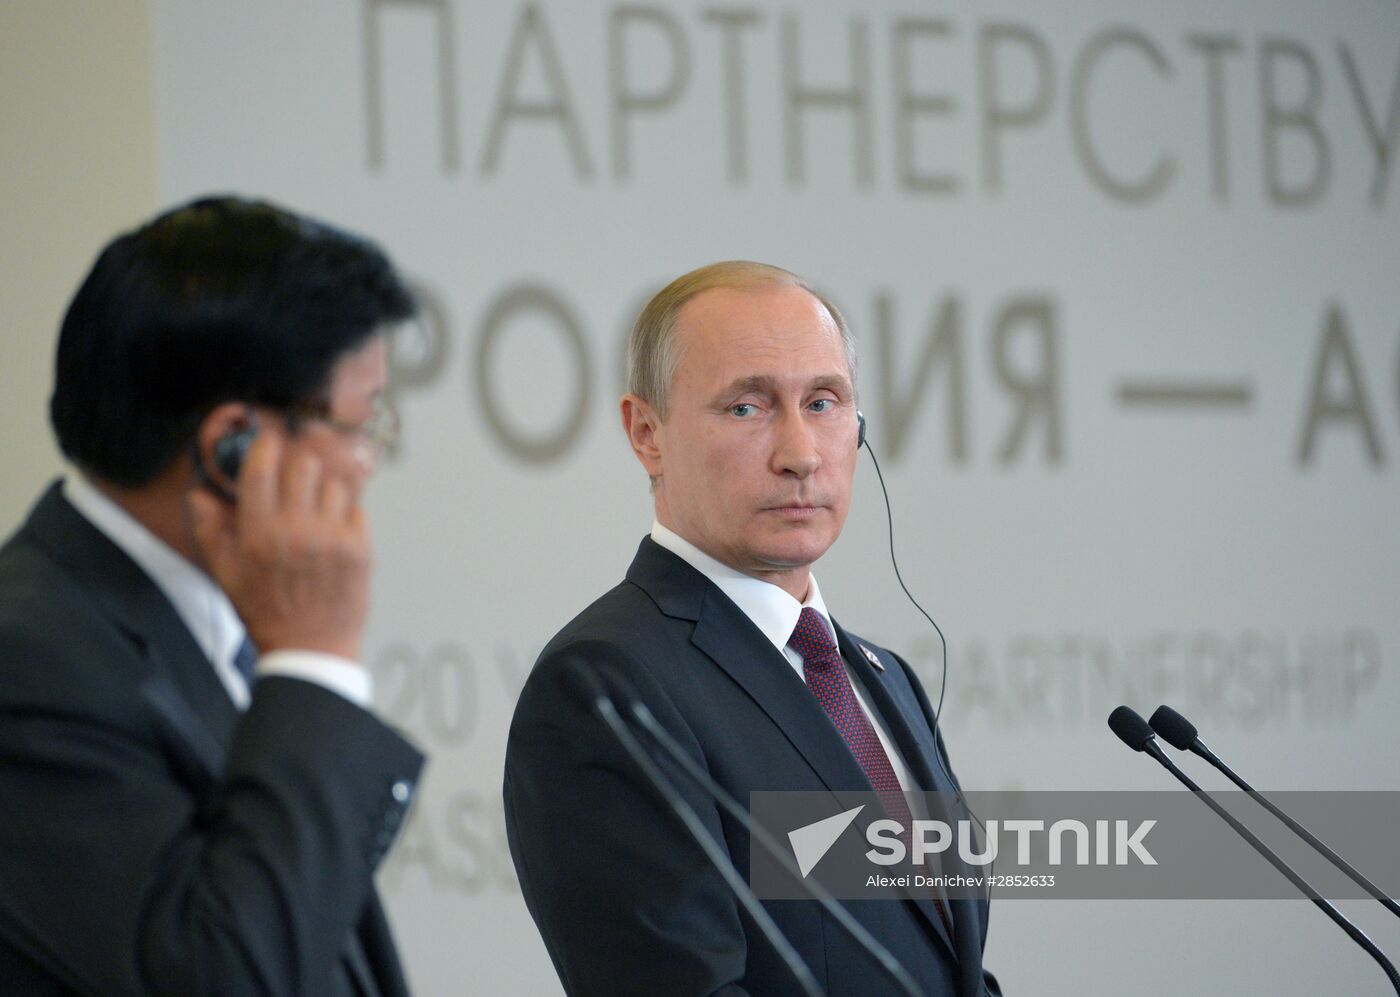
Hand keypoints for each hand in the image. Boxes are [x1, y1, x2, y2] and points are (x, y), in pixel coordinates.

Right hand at [188, 421, 370, 659]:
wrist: (311, 649)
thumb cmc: (266, 613)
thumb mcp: (226, 575)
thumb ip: (210, 530)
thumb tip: (199, 493)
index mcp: (260, 534)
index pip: (262, 468)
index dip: (264, 446)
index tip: (267, 443)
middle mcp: (298, 530)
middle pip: (304, 464)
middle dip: (296, 465)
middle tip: (292, 477)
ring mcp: (334, 538)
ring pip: (334, 483)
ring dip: (323, 490)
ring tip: (314, 510)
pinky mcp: (361, 548)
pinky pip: (356, 508)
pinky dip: (345, 512)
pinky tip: (333, 530)